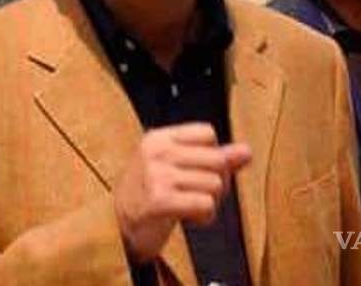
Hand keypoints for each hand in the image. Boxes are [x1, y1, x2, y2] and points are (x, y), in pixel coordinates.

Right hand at [113, 122, 251, 262]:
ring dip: (211, 203)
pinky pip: (205, 204)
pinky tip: (189, 219)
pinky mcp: (160, 200)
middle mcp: (156, 152)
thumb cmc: (147, 196)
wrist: (114, 228)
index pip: (207, 133)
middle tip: (199, 196)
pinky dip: (204, 217)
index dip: (212, 156)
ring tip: (190, 208)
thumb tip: (246, 152)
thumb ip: (211, 158)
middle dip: (217, 183)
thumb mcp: (174, 169)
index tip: (197, 173)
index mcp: (158, 138)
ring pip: (215, 184)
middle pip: (217, 159)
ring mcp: (157, 175)